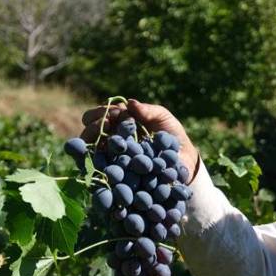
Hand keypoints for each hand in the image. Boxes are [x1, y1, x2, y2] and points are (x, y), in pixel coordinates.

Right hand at [80, 99, 199, 176]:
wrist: (183, 160)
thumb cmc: (172, 135)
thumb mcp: (163, 118)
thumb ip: (148, 110)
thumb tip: (129, 102)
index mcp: (119, 122)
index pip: (101, 115)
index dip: (101, 113)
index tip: (110, 114)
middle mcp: (111, 138)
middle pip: (91, 132)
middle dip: (93, 127)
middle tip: (104, 126)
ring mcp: (111, 156)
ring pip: (92, 149)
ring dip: (91, 144)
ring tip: (102, 141)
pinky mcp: (115, 173)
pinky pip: (99, 168)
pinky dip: (96, 163)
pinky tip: (99, 160)